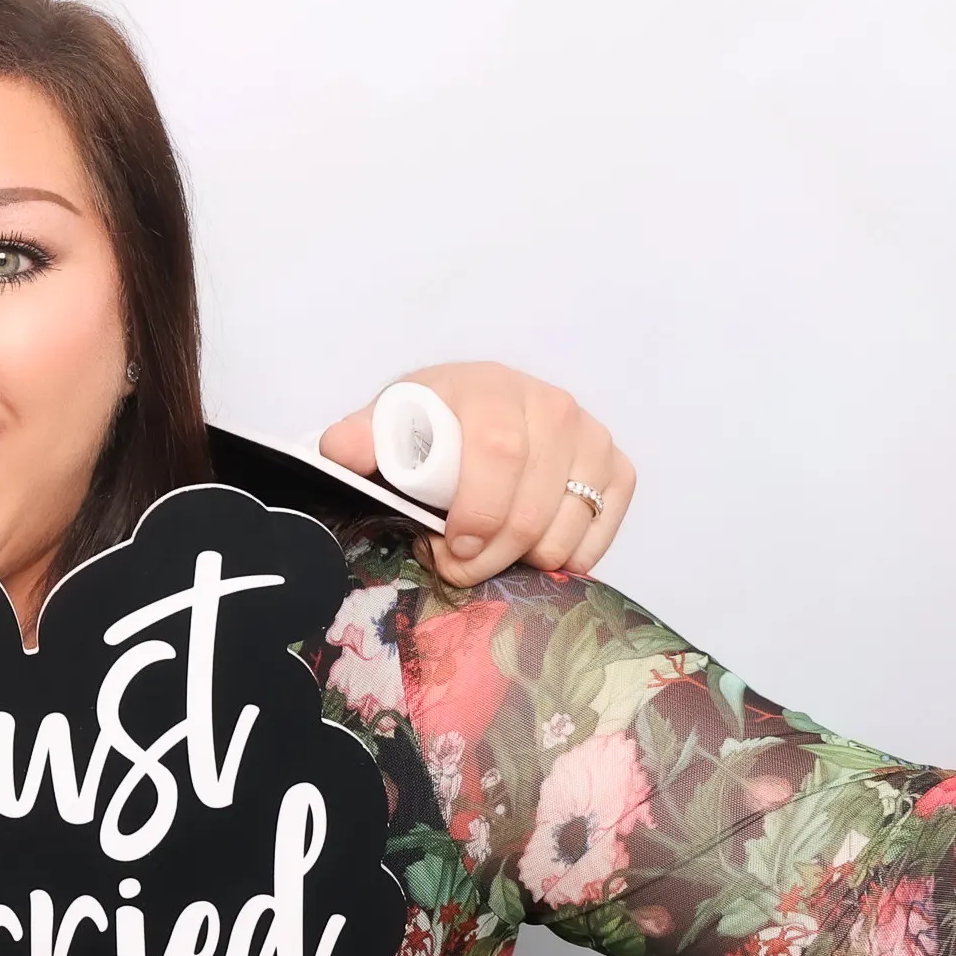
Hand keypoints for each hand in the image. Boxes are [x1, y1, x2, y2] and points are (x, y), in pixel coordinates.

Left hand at [322, 362, 636, 585]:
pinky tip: (535, 551)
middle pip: (534, 500)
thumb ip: (360, 438)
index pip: (499, 452)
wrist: (474, 411)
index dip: (478, 512)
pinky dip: (572, 554)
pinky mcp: (616, 466)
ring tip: (492, 553)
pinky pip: (604, 525)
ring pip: (570, 522)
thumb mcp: (390, 424)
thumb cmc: (432, 425)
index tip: (451, 548)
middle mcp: (551, 405)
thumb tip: (338, 449)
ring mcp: (590, 435)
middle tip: (461, 568)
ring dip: (529, 558)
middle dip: (494, 551)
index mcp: (490, 387)